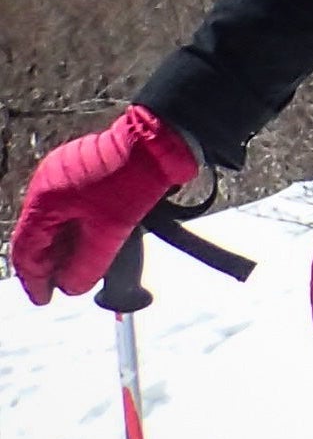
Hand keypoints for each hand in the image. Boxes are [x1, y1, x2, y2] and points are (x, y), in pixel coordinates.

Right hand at [10, 104, 200, 303]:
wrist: (160, 140)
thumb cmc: (134, 177)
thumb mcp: (110, 232)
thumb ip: (86, 266)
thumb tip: (71, 287)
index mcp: (44, 198)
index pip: (26, 249)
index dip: (35, 279)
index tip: (45, 298)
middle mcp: (46, 183)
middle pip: (39, 235)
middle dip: (52, 263)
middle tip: (64, 284)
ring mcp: (62, 173)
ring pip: (55, 220)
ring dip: (66, 245)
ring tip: (80, 267)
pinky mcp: (81, 168)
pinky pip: (70, 205)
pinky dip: (77, 227)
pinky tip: (91, 241)